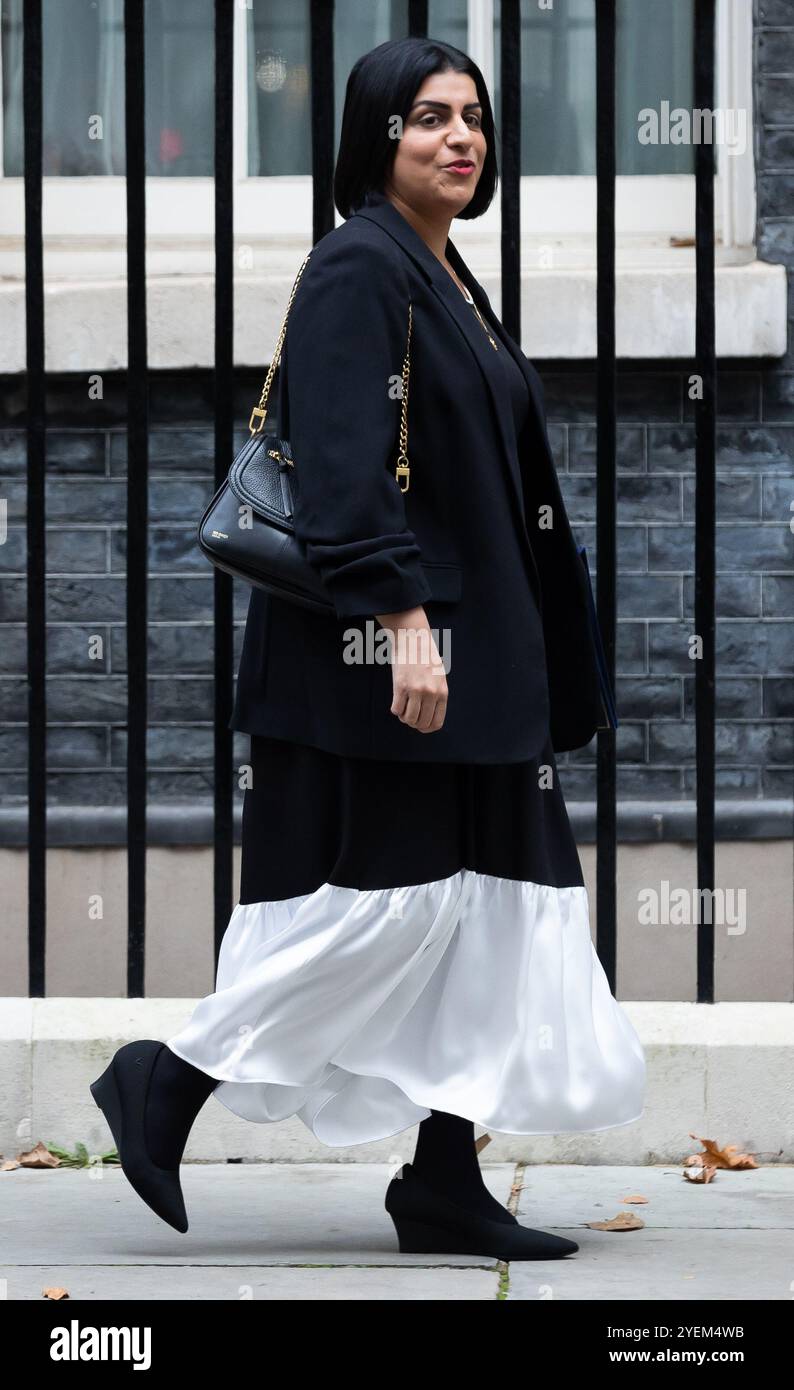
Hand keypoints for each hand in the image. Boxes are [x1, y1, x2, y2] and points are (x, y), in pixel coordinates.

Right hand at [375, 605, 447, 732]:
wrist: (413, 640)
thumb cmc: (426, 658)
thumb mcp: (439, 678)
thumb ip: (436, 696)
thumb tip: (428, 717)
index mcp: (442, 693)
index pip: (437, 723)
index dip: (427, 728)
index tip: (420, 725)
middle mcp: (431, 693)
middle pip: (422, 723)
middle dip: (414, 723)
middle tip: (409, 716)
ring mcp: (416, 690)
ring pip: (408, 719)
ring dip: (404, 717)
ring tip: (403, 708)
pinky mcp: (401, 686)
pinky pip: (396, 709)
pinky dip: (395, 709)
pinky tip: (397, 700)